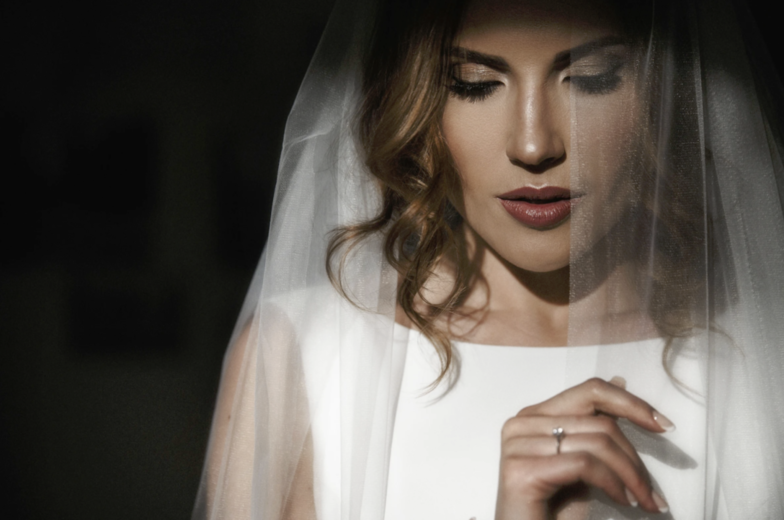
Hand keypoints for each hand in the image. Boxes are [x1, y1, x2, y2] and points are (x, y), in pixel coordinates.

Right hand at [494, 377, 672, 519]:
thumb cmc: (556, 511)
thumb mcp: (583, 464)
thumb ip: (595, 427)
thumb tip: (621, 380)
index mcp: (534, 416)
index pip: (590, 391)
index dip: (631, 404)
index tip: (665, 426)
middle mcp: (521, 423)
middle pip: (599, 422)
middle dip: (635, 459)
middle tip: (653, 494)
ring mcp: (517, 444)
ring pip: (596, 443)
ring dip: (630, 477)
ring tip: (643, 502)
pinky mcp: (520, 469)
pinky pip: (584, 464)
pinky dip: (613, 484)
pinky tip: (623, 502)